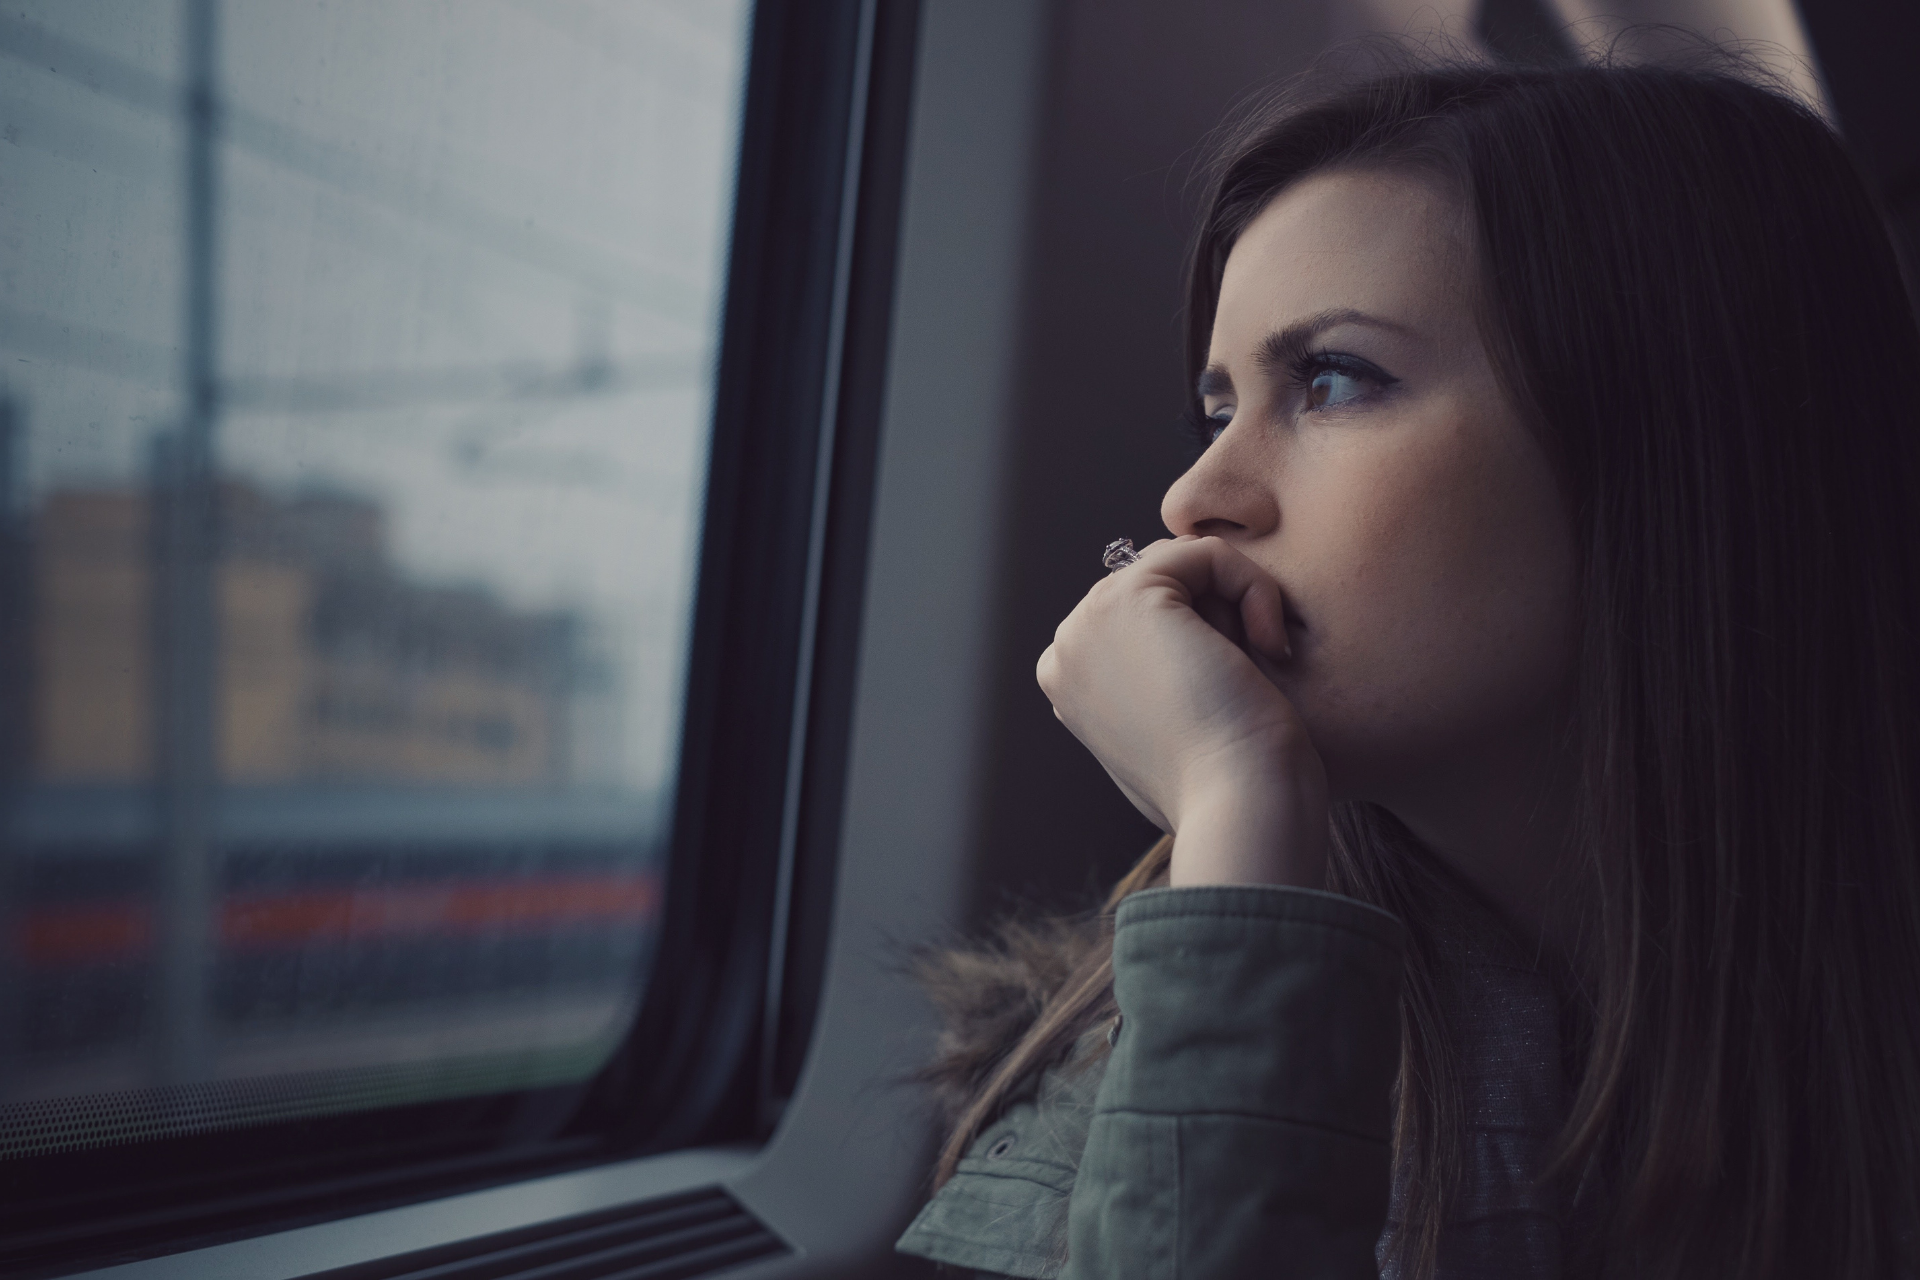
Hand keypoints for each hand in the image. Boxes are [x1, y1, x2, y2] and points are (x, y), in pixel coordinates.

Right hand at [1035, 535, 1327, 887]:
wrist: (1238, 805)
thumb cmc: (1225, 791)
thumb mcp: (1176, 740)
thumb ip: (1158, 694)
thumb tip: (1177, 669)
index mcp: (1070, 685)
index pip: (1146, 618)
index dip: (1206, 638)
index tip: (1234, 697)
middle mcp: (1067, 649)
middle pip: (1164, 587)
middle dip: (1218, 618)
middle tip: (1246, 682)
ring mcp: (1088, 621)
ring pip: (1185, 567)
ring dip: (1237, 604)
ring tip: (1257, 662)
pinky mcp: (1128, 596)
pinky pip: (1207, 553)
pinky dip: (1253, 588)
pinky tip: (1268, 645)